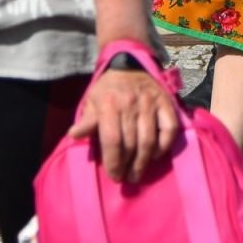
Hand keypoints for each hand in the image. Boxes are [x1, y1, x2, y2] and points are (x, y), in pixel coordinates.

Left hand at [67, 63, 179, 182]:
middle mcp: (131, 103)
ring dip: (143, 162)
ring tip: (138, 173)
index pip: (112, 140)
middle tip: (126, 178)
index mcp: (109, 104)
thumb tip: (74, 135)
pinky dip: (164, 146)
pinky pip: (169, 129)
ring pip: (149, 140)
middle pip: (131, 144)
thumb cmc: (108, 89)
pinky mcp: (166, 102)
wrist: (129, 65)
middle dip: (128, 166)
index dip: (113, 162)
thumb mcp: (92, 101)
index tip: (114, 176)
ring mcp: (150, 103)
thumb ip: (87, 120)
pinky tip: (155, 155)